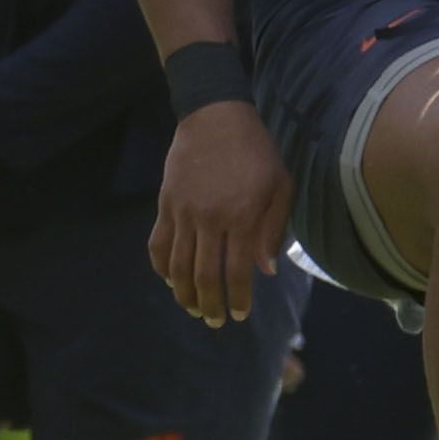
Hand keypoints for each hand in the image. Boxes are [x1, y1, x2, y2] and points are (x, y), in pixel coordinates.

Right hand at [151, 100, 291, 327]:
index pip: (237, 270)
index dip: (239, 297)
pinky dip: (161, 267)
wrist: (215, 117)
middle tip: (216, 322)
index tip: (241, 315)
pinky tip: (169, 280)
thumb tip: (265, 270)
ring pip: (178, 265)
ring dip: (184, 294)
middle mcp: (210, 218)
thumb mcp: (280, 186)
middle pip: (205, 275)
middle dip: (210, 304)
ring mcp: (183, 212)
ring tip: (193, 309)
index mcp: (243, 216)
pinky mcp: (165, 204)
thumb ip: (273, 230)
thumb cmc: (257, 153)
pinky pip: (158, 244)